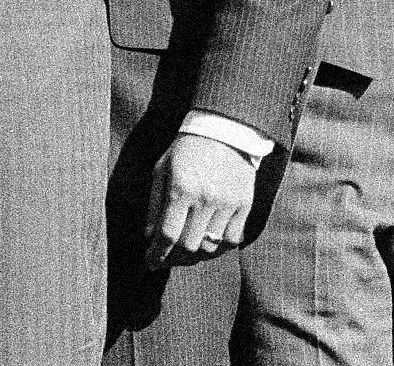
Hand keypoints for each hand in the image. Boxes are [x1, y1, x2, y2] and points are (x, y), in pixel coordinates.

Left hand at [143, 130, 259, 266]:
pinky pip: (232, 240)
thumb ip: (154, 205)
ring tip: (185, 253)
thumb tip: (149, 238)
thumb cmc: (186, 150)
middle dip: (174, 258)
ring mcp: (227, 203)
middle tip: (167, 258)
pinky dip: (219, 248)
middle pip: (188, 245)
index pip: (167, 234)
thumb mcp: (162, 170)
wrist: (223, 130)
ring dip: (195, 255)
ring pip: (210, 246)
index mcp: (181, 188)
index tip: (150, 263)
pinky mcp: (244, 205)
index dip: (157, 254)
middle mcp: (205, 199)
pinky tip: (209, 244)